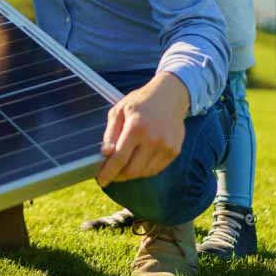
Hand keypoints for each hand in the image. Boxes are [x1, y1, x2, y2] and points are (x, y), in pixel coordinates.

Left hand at [94, 72, 189, 186]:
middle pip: (132, 170)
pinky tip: (137, 163)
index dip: (108, 172)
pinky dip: (144, 170)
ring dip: (131, 174)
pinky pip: (156, 169)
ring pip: (144, 173)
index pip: (119, 158)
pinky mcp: (174, 151)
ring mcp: (166, 146)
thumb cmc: (140, 102)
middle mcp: (153, 139)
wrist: (170, 95)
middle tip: (110, 174)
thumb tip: (105, 153)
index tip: (100, 180)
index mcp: (136, 127)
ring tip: (122, 167)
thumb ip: (110, 133)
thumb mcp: (119, 110)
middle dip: (118, 176)